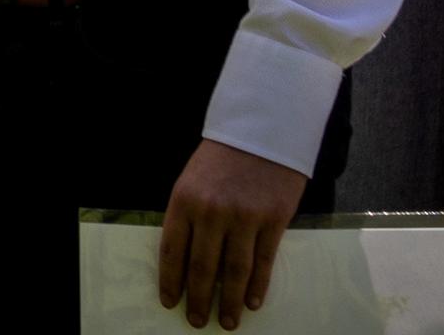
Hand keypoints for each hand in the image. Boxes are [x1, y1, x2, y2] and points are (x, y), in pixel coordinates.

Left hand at [153, 138, 306, 328]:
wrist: (263, 128)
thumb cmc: (224, 158)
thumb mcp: (193, 180)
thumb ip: (188, 217)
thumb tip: (187, 263)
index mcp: (184, 200)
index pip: (172, 252)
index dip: (171, 282)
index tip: (170, 303)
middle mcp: (211, 211)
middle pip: (202, 268)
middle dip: (198, 300)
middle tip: (197, 321)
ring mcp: (243, 217)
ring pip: (233, 272)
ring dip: (228, 303)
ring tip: (227, 322)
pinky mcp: (272, 219)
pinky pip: (262, 262)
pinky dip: (257, 287)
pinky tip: (251, 303)